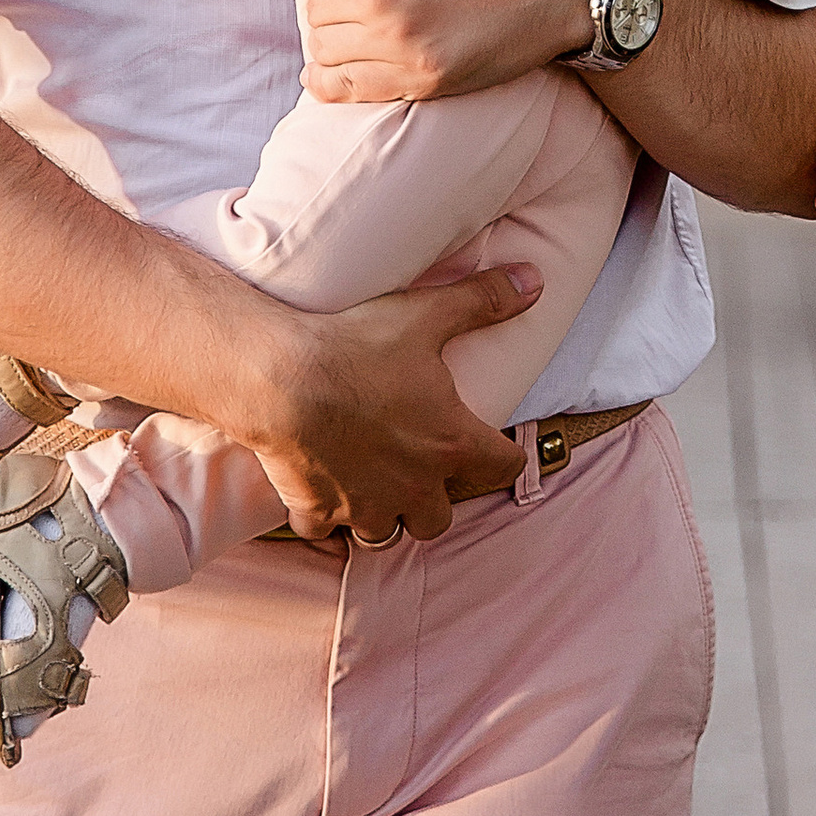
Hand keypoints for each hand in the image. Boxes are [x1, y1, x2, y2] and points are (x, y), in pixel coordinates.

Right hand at [232, 267, 537, 542]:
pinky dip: (326, 515)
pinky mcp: (317, 510)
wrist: (281, 379)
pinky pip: (326, 531)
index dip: (506, 457)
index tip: (498, 450)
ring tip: (376, 484)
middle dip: (433, 499)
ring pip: (386, 534)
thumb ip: (484, 300)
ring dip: (385, 514)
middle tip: (422, 469)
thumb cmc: (356, 347)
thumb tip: (534, 281)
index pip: (505, 467)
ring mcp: (364, 505)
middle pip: (438, 519)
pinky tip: (322, 487)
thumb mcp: (426, 315)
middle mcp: (414, 487)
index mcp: (450, 443)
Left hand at [302, 0, 602, 103]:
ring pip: (325, 49)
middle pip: (316, 9)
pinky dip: (327, 84)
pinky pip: (345, 89)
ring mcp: (399, 40)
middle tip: (360, 4)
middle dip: (334, 5)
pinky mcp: (423, 78)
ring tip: (359, 34)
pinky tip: (330, 74)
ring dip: (335, 41)